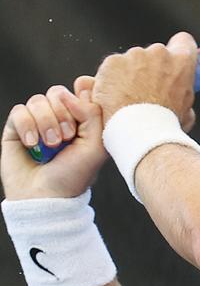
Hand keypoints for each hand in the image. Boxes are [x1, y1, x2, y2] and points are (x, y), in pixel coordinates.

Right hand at [1, 76, 107, 200]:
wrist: (45, 198)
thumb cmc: (73, 176)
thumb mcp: (96, 147)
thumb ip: (93, 114)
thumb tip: (75, 88)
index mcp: (82, 121)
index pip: (81, 91)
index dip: (81, 93)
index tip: (81, 107)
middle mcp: (60, 119)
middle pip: (58, 92)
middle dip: (62, 113)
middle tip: (66, 137)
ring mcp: (37, 122)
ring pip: (38, 100)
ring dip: (45, 122)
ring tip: (50, 145)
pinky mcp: (16, 128)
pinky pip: (19, 111)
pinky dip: (27, 126)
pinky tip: (32, 145)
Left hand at [92, 32, 197, 126]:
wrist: (139, 133)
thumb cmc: (162, 126)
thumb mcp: (186, 114)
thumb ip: (184, 98)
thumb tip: (181, 102)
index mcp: (181, 64)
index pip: (184, 42)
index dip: (178, 50)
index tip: (173, 60)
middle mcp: (159, 54)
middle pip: (154, 54)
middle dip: (149, 69)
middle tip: (145, 92)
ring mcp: (134, 56)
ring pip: (130, 61)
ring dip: (129, 76)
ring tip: (128, 101)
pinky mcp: (112, 63)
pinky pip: (111, 69)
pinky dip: (110, 82)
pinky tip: (114, 100)